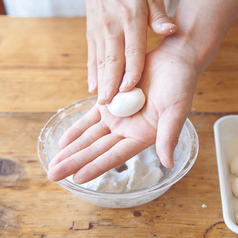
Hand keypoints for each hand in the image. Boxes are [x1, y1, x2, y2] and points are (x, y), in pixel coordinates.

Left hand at [48, 39, 196, 183]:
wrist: (172, 61)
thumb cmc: (179, 85)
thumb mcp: (176, 110)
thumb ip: (169, 136)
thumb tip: (169, 163)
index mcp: (142, 136)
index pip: (114, 156)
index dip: (96, 167)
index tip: (77, 178)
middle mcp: (127, 129)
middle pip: (96, 149)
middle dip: (75, 162)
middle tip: (54, 174)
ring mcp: (116, 116)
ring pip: (89, 136)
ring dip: (72, 148)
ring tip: (55, 162)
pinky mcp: (109, 101)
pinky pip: (89, 118)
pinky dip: (76, 129)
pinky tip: (64, 140)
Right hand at [86, 0, 176, 103]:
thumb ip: (158, 17)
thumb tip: (170, 31)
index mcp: (131, 19)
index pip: (132, 52)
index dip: (131, 72)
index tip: (128, 90)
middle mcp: (112, 28)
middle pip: (112, 62)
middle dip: (111, 84)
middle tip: (109, 103)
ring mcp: (99, 31)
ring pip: (100, 62)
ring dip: (100, 83)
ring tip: (101, 101)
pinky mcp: (91, 34)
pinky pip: (91, 57)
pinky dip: (91, 73)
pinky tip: (92, 87)